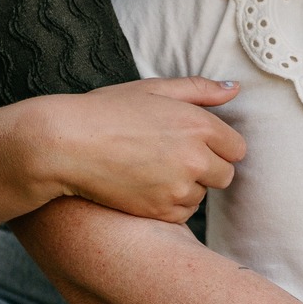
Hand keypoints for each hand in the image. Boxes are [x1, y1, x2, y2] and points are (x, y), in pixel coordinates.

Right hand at [48, 77, 246, 222]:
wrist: (65, 145)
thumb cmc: (106, 111)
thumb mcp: (153, 89)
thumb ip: (199, 90)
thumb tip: (234, 89)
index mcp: (198, 124)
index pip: (237, 148)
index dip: (218, 146)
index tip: (195, 143)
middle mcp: (195, 158)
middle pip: (226, 175)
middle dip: (207, 168)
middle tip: (173, 158)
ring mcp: (178, 188)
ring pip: (202, 196)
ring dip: (187, 187)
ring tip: (152, 170)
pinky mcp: (160, 211)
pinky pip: (182, 214)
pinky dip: (169, 205)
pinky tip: (144, 188)